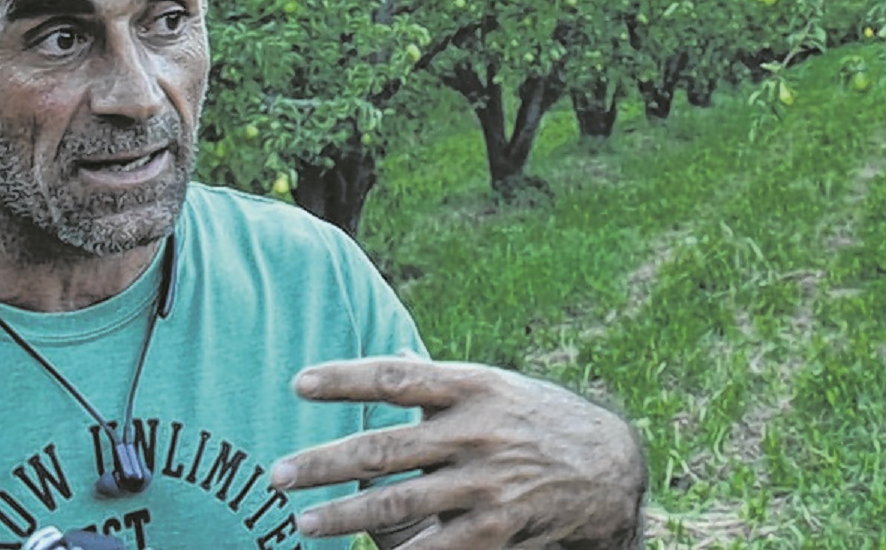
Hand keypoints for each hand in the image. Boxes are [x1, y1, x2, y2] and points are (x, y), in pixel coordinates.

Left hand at [269, 357, 645, 548]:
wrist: (607, 469)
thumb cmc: (537, 419)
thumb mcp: (495, 387)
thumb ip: (437, 381)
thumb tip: (389, 355)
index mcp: (474, 386)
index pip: (397, 377)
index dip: (346, 379)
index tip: (298, 384)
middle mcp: (478, 431)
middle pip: (386, 445)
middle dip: (326, 462)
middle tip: (278, 474)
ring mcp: (487, 483)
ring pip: (400, 501)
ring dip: (344, 514)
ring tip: (302, 523)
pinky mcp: (497, 529)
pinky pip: (436, 547)